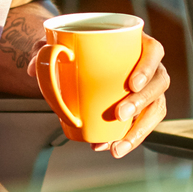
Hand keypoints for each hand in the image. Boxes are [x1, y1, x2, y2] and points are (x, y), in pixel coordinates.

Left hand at [25, 30, 170, 157]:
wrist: (80, 61)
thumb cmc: (78, 48)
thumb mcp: (60, 44)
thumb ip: (46, 50)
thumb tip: (34, 69)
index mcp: (138, 44)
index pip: (154, 51)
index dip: (147, 67)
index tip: (132, 84)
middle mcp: (150, 66)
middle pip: (158, 83)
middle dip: (141, 102)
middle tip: (119, 114)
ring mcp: (149, 88)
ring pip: (155, 108)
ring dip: (139, 129)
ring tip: (116, 145)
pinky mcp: (142, 108)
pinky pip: (144, 124)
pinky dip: (130, 138)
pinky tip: (112, 148)